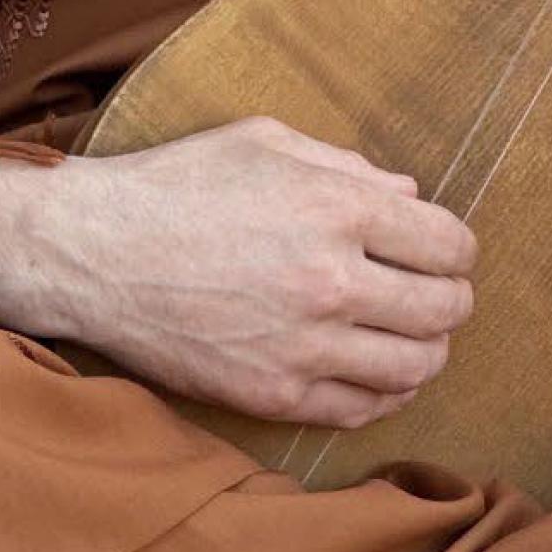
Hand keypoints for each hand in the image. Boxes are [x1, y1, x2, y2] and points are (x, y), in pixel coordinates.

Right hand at [0, 117, 479, 429]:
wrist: (94, 253)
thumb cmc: (177, 184)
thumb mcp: (264, 142)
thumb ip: (347, 167)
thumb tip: (410, 200)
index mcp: (336, 208)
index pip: (449, 244)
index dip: (457, 249)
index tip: (444, 252)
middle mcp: (331, 280)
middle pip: (444, 310)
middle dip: (451, 300)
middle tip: (437, 295)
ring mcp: (303, 344)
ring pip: (414, 368)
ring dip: (427, 352)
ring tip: (411, 336)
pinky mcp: (272, 394)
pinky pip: (361, 409)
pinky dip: (384, 394)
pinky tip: (375, 373)